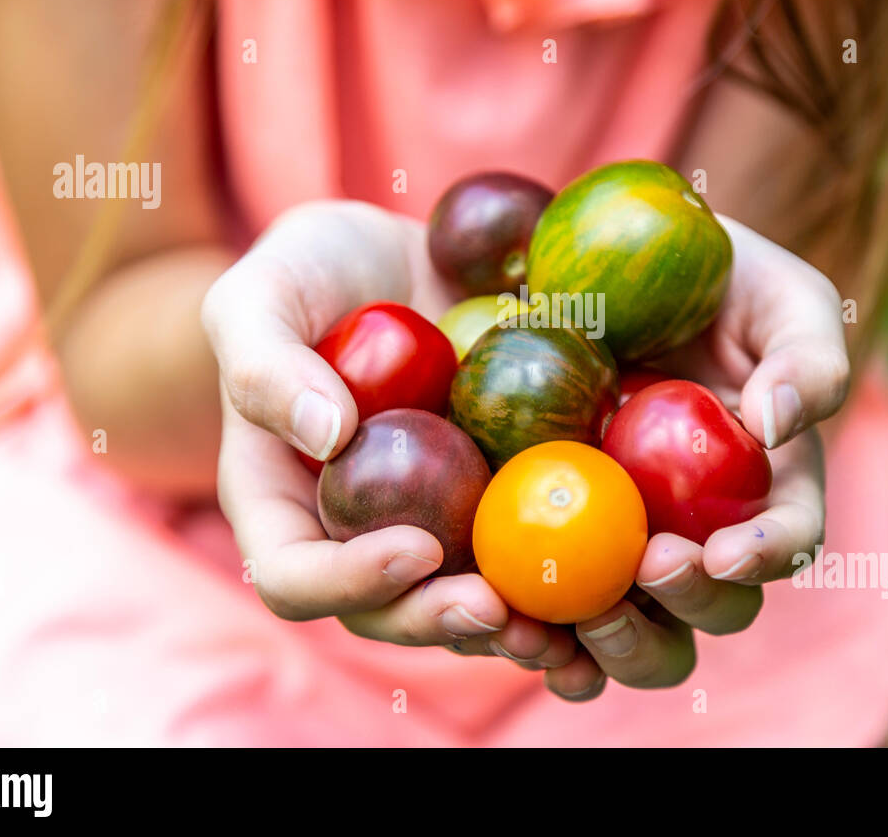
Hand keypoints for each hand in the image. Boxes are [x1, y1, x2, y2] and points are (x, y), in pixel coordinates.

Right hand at [201, 201, 574, 667]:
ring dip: (517, 631)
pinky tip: (625, 576)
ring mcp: (438, 524)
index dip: (349, 583)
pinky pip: (535, 555)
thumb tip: (327, 436)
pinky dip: (574, 579)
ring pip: (470, 606)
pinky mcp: (505, 500)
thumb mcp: (262, 294)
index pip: (297, 577)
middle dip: (442, 622)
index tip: (415, 547)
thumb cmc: (310, 271)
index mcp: (288, 505)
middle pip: (391, 613)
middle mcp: (362, 533)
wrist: (404, 257)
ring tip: (567, 625)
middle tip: (499, 608)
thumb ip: (266, 363)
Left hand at [536, 216, 849, 700]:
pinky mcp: (556, 541)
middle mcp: (704, 530)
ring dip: (614, 645)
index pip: (788, 540)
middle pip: (715, 608)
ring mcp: (627, 542)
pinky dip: (540, 636)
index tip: (726, 553)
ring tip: (576, 615)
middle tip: (648, 567)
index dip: (767, 558)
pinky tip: (509, 622)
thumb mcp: (780, 294)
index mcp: (770, 487)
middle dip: (689, 606)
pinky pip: (553, 614)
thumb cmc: (718, 276)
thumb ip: (807, 356)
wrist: (614, 260)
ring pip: (639, 636)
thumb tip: (779, 426)